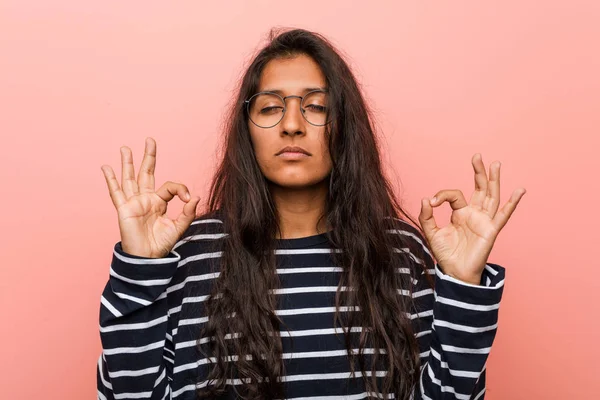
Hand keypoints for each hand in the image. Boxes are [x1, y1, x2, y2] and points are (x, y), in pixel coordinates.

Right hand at [101, 137, 200, 257]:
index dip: (180, 188)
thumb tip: (195, 197)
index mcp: (160, 202)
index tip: (188, 198)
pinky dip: (111, 180)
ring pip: (130, 178)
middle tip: (150, 140)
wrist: (148, 258)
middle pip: (147, 173)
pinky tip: (106, 167)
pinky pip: (116, 192)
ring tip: (125, 148)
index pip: (170, 186)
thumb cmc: (161, 244)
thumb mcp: (179, 228)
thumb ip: (188, 213)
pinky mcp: (123, 209)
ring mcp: (133, 202)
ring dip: (128, 163)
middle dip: (149, 156)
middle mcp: (146, 199)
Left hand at [418, 153, 525, 284]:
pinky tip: (520, 190)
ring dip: (494, 180)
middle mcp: (474, 214)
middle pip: (479, 188)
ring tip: (495, 164)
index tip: (432, 202)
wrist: (455, 272)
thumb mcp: (431, 233)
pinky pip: (503, 215)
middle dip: (478, 172)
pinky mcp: (491, 230)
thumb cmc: (446, 254)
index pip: (454, 194)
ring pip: (492, 196)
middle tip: (477, 156)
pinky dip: (512, 203)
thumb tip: (425, 199)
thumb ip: (427, 216)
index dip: (442, 195)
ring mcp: (484, 221)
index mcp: (460, 213)